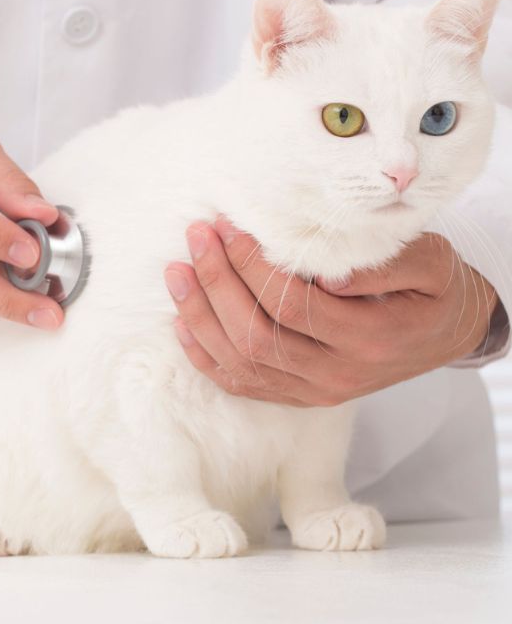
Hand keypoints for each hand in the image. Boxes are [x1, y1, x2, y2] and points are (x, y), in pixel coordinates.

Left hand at [164, 217, 497, 405]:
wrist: (447, 332)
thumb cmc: (434, 289)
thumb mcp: (431, 262)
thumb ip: (385, 266)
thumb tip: (325, 275)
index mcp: (370, 338)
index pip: (293, 305)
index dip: (253, 266)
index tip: (231, 227)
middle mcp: (337, 374)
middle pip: (257, 335)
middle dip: (217, 283)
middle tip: (199, 237)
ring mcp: (316, 390)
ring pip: (241, 363)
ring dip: (201, 315)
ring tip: (178, 271)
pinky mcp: (301, 395)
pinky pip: (243, 384)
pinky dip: (206, 355)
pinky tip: (184, 321)